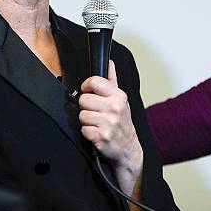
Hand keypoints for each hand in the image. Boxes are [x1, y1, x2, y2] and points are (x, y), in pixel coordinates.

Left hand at [78, 60, 142, 194]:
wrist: (128, 148)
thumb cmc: (122, 123)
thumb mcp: (120, 100)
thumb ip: (112, 80)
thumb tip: (109, 62)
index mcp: (118, 96)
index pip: (93, 81)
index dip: (86, 87)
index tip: (88, 92)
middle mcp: (115, 108)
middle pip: (83, 100)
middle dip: (86, 108)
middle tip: (96, 113)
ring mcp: (109, 123)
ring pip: (82, 115)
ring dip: (87, 122)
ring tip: (97, 124)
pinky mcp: (102, 137)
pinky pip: (83, 130)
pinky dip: (88, 133)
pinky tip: (97, 133)